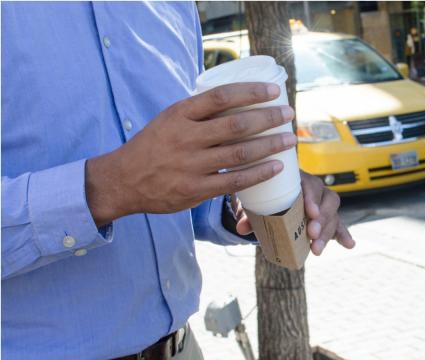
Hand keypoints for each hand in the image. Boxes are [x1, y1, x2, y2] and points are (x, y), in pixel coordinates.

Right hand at [85, 83, 295, 225]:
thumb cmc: (154, 146)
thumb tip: (240, 99)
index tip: (274, 91)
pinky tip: (276, 166)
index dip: (251, 91)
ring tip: (289, 140)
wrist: (121, 181)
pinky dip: (259, 173)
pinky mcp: (194, 190)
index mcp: (179, 114)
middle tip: (289, 114)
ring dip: (270, 145)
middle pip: (236, 124)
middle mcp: (185, 137)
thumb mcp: (169, 119)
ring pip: (240, 153)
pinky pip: (234, 181)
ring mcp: (190, 165)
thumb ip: (199, 112)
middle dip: (268, 118)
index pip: (221, 96)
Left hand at [233, 173, 355, 254]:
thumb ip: (248, 212)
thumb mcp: (254, 202)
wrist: (269, 197)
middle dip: (322, 218)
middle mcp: (315, 189)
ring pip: (333, 215)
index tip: (310, 212)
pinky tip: (349, 245)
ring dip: (328, 232)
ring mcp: (323, 204)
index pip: (311, 184)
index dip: (313, 197)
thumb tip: (243, 227)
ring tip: (317, 249)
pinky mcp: (327, 217)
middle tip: (312, 233)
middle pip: (328, 200)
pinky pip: (339, 225)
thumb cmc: (263, 195)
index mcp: (299, 178)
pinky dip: (344, 235)